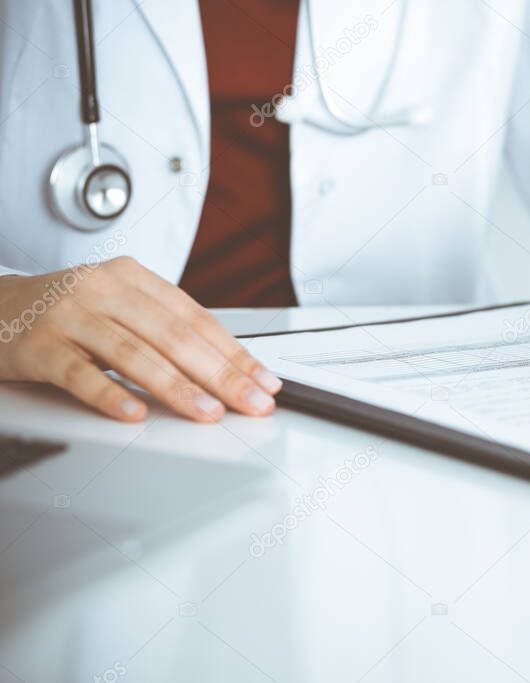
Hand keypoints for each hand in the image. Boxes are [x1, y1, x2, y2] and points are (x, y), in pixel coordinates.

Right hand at [0, 257, 281, 421]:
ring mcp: (69, 315)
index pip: (197, 318)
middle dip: (221, 374)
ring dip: (177, 387)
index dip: (235, 352)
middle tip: (251, 401)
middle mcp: (103, 289)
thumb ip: (163, 328)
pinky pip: (80, 373)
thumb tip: (225, 368)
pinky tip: (134, 414)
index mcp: (132, 278)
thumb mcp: (117, 305)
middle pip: (175, 336)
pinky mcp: (38, 346)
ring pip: (135, 354)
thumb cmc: (63, 313)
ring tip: (208, 411)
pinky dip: (110, 395)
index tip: (264, 380)